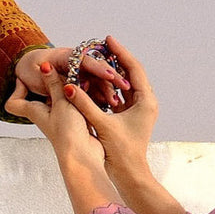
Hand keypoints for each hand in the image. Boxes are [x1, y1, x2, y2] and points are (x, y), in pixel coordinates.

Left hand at [5, 66, 105, 172]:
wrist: (83, 156)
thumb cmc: (68, 133)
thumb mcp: (61, 102)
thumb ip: (54, 83)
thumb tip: (44, 66)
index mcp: (35, 110)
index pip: (15, 102)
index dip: (18, 88)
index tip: (28, 77)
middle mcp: (46, 114)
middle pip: (45, 95)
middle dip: (54, 82)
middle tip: (64, 71)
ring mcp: (61, 118)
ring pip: (64, 98)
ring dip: (72, 90)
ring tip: (83, 81)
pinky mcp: (76, 122)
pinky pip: (77, 105)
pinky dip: (82, 99)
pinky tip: (93, 94)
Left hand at [15, 46, 129, 110]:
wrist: (28, 71)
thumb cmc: (31, 71)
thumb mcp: (37, 76)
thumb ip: (54, 81)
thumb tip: (71, 86)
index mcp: (66, 56)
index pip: (85, 61)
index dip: (98, 68)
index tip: (109, 76)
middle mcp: (76, 62)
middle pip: (97, 69)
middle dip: (112, 78)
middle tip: (124, 86)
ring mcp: (80, 72)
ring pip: (98, 80)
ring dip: (108, 90)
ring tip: (117, 102)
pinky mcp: (82, 83)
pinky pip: (95, 89)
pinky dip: (102, 96)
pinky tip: (110, 105)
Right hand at [61, 36, 158, 189]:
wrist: (130, 174)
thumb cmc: (120, 151)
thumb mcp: (101, 124)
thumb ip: (84, 104)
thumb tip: (67, 86)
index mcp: (146, 101)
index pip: (134, 68)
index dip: (120, 52)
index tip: (108, 39)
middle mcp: (146, 102)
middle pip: (132, 73)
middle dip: (117, 58)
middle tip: (103, 43)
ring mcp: (140, 109)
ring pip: (126, 83)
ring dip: (113, 71)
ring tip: (99, 55)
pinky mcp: (132, 116)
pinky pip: (121, 94)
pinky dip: (110, 85)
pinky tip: (98, 77)